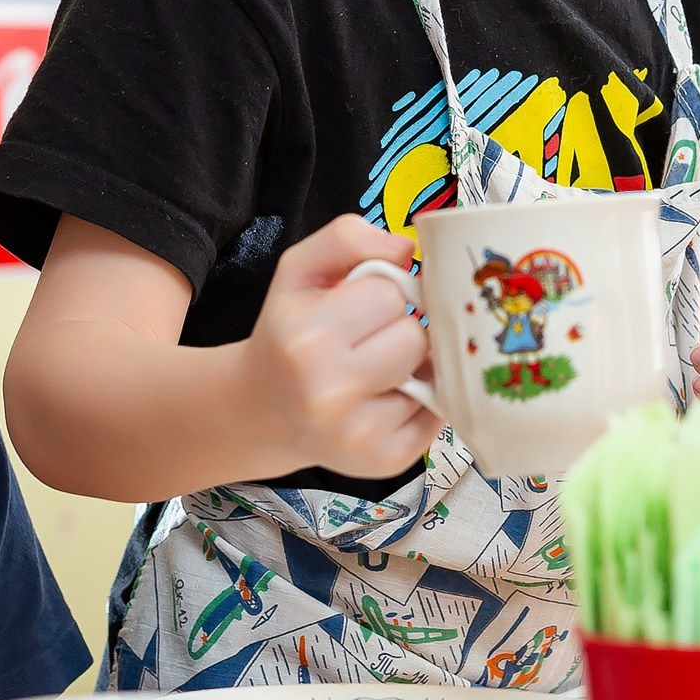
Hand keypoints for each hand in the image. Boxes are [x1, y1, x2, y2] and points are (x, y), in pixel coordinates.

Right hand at [243, 215, 443, 478]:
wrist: (260, 410)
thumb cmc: (288, 331)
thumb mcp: (298, 270)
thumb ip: (347, 238)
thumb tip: (407, 248)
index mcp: (308, 340)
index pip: (390, 294)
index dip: (381, 294)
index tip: (360, 307)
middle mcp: (331, 393)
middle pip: (415, 336)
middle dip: (400, 329)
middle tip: (369, 339)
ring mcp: (362, 436)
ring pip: (433, 374)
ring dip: (415, 366)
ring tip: (378, 369)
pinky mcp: (389, 462)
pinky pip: (438, 413)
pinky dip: (421, 402)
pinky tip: (386, 398)